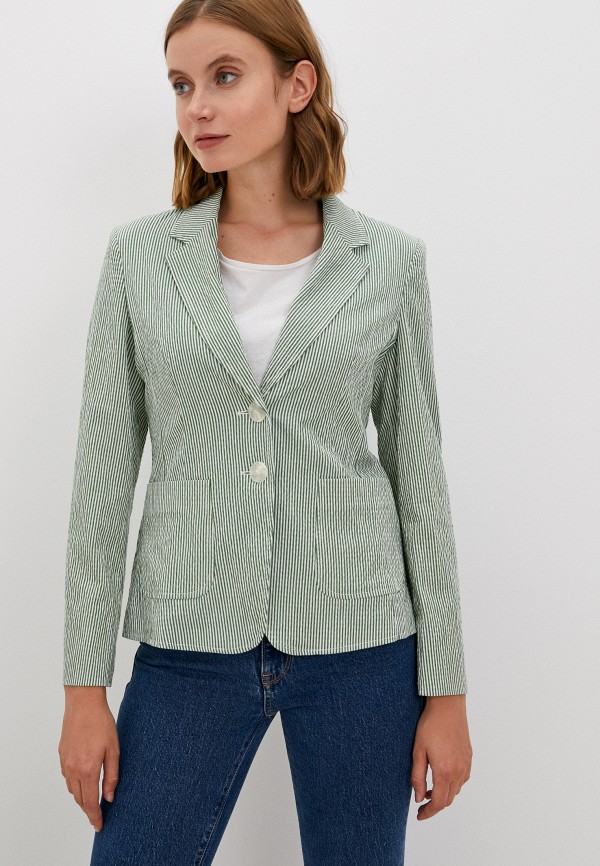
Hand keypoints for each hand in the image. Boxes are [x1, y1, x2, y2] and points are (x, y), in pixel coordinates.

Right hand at [58, 691, 119, 832]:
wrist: (83, 703)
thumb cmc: (101, 723)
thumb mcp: (114, 749)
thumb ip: (112, 775)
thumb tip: (109, 797)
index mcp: (88, 769)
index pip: (90, 802)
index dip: (95, 816)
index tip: (99, 825)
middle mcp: (73, 769)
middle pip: (79, 799)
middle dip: (88, 810)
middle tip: (98, 816)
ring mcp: (65, 762)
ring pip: (72, 789)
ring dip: (82, 797)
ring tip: (93, 800)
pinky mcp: (61, 755)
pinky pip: (67, 777)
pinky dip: (75, 784)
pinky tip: (84, 780)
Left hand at [411, 694, 471, 820]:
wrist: (447, 706)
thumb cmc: (430, 726)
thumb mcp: (418, 751)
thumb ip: (418, 776)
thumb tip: (419, 797)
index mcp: (444, 771)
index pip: (438, 802)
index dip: (428, 812)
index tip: (419, 815)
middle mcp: (458, 771)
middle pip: (448, 799)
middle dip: (435, 806)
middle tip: (421, 805)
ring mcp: (466, 764)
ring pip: (456, 790)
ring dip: (444, 795)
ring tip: (429, 790)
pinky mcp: (469, 757)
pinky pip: (462, 779)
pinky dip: (452, 784)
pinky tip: (442, 777)